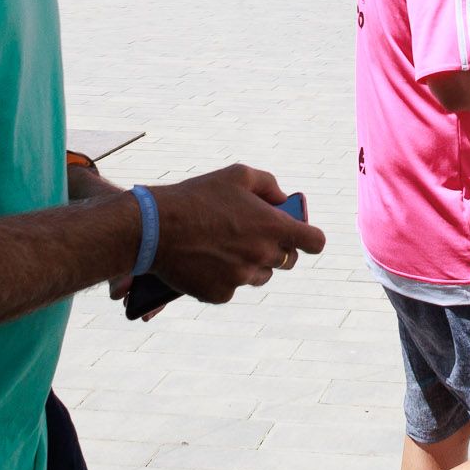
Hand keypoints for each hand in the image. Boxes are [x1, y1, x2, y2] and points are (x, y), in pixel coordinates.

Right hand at [148, 165, 327, 304]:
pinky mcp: (220, 294)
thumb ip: (269, 185)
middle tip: (257, 237)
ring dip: (252, 264)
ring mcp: (242, 278)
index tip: (304, 237)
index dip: (311, 239)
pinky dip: (224, 277)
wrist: (154, 228)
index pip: (315, 242)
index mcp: (273, 227)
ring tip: (227, 246)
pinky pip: (232, 287)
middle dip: (278, 249)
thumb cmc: (197, 196)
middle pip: (287, 261)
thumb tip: (283, 200)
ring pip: (260, 276)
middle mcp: (262, 256)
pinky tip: (207, 260)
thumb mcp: (237, 175)